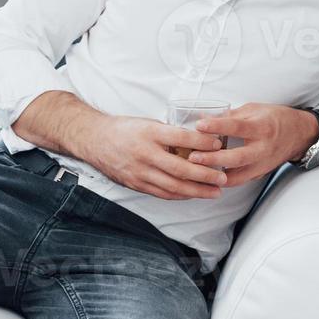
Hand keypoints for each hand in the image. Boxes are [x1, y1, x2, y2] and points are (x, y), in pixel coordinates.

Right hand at [79, 115, 229, 200]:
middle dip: (205, 174)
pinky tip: (193, 194)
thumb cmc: (124, 129)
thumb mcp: (147, 123)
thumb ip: (169, 134)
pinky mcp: (136, 184)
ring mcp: (140, 172)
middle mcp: (144, 154)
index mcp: (149, 133)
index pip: (180, 138)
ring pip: (173, 185)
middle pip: (180, 168)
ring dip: (197, 190)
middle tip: (223, 177)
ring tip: (215, 191)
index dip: (201, 143)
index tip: (219, 145)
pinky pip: (162, 193)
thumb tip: (197, 140)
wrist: (95, 140)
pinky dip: (180, 195)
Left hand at [186, 103, 318, 185]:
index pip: (237, 127)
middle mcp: (263, 148)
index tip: (199, 125)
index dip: (217, 126)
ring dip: (216, 175)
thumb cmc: (273, 118)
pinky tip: (208, 178)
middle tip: (193, 157)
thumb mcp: (254, 110)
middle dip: (213, 159)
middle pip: (236, 157)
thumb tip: (203, 118)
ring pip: (238, 176)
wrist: (299, 134)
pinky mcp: (260, 173)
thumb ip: (230, 115)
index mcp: (261, 127)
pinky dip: (223, 181)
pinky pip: (240, 181)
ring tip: (197, 171)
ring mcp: (262, 164)